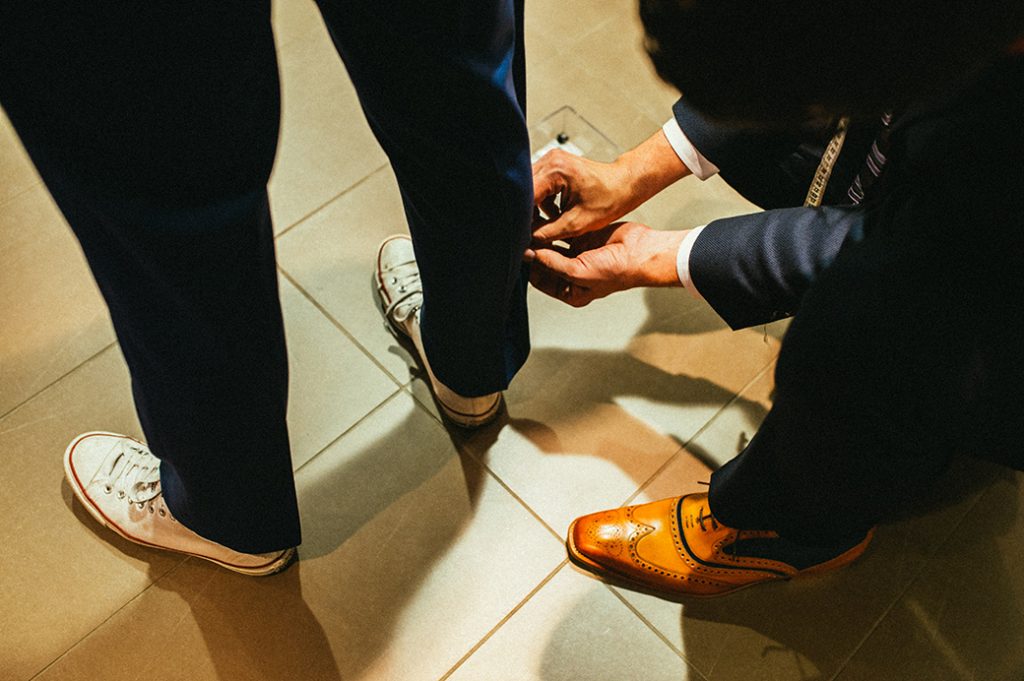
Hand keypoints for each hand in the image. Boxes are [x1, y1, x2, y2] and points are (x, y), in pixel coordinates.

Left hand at [525, 222, 686, 306]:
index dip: (528, 268)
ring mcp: (576, 256)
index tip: (518, 253)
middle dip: (533, 252)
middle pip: (543, 263)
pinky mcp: (582, 239)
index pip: (540, 281)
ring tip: (527, 228)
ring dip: (541, 239)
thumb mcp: (578, 272)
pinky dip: (553, 228)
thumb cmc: (616, 271)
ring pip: (551, 247)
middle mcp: (571, 274)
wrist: (639, 252)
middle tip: (519, 238)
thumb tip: (530, 254)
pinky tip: (542, 221)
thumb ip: (552, 264)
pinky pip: (562, 233)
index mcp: (570, 291)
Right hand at [532, 149, 633, 241]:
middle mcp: (551, 160)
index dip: (522, 217)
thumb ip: (547, 233)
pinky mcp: (554, 165)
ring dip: (537, 208)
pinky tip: (558, 212)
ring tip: (555, 219)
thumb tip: (527, 241)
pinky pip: (539, 186)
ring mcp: (552, 160)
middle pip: (524, 191)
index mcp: (556, 170)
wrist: (624, 185)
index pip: (525, 196)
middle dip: (529, 212)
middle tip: (538, 230)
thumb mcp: (576, 224)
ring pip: (530, 189)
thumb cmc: (609, 199)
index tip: (524, 233)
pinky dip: (544, 201)